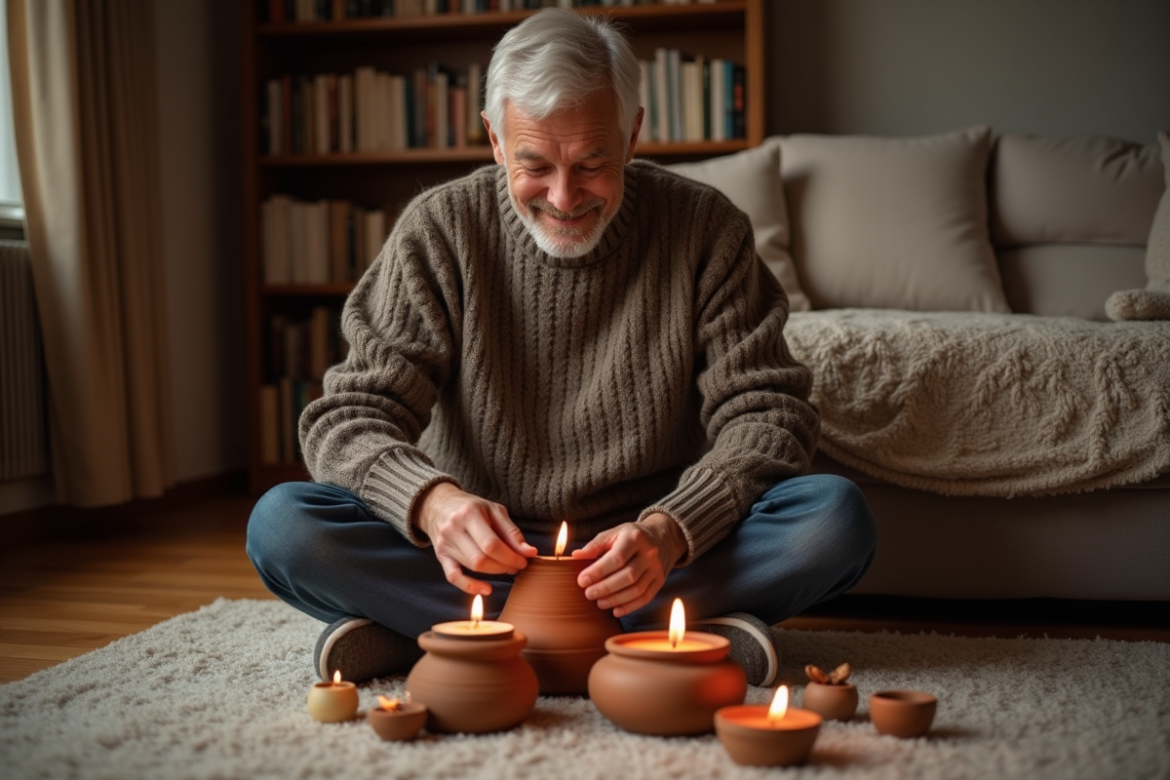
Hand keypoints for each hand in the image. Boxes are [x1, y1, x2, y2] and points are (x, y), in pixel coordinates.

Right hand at [414, 482, 536, 595]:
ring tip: (506, 568)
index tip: (524, 560)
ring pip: (472, 567)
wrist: (439, 504)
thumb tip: (530, 553)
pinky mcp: (441, 556)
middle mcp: (453, 529)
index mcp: (469, 514)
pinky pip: (453, 577)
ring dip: (494, 572)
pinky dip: (470, 586)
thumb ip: (512, 532)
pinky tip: (486, 589)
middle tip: (516, 565)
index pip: (491, 544)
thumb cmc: (471, 507)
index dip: (510, 557)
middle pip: (481, 559)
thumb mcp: (494, 510)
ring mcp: (445, 544)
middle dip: (504, 566)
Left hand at [572, 513, 686, 617]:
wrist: (663, 536)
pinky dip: (630, 607)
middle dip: (605, 588)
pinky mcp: (660, 580)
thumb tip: (575, 556)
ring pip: (637, 589)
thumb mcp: (614, 533)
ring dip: (616, 599)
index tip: (582, 580)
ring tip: (599, 603)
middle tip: (588, 594)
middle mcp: (649, 553)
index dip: (598, 571)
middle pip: (628, 576)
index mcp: (635, 538)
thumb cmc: (631, 535)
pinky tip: (616, 611)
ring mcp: (657, 568)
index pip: (616, 558)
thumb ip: (595, 545)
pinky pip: (646, 597)